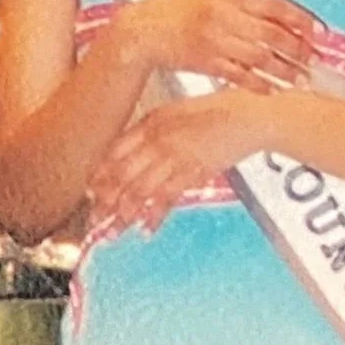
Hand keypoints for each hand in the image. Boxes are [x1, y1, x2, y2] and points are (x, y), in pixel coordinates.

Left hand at [88, 90, 272, 236]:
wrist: (254, 116)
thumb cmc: (221, 110)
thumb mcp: (181, 111)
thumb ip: (158, 128)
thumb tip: (138, 148)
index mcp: (153, 121)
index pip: (116, 151)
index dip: (101, 174)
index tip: (90, 191)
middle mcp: (160, 139)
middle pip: (124, 174)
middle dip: (106, 201)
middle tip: (94, 221)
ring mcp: (177, 156)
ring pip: (141, 189)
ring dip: (124, 214)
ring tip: (112, 234)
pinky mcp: (195, 170)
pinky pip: (169, 196)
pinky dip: (156, 215)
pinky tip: (146, 230)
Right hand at [119, 0, 315, 90]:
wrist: (142, 30)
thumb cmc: (175, 9)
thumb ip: (238, 0)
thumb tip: (275, 12)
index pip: (273, 4)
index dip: (298, 18)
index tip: (317, 30)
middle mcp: (223, 16)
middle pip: (271, 33)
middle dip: (297, 48)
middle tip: (314, 59)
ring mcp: (215, 40)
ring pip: (259, 57)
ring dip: (284, 70)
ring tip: (301, 80)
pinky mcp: (206, 62)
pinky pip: (239, 75)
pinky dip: (258, 84)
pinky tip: (272, 90)